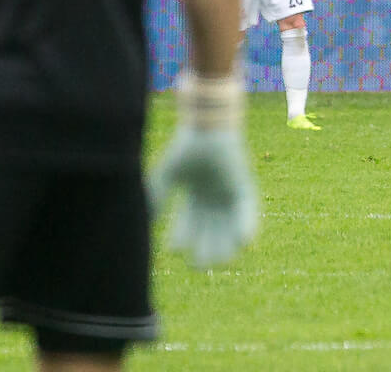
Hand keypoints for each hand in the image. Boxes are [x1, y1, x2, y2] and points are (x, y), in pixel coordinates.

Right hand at [149, 72, 257, 268]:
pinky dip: (247, 226)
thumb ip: (156, 196)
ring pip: (228, 227)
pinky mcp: (244, 187)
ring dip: (226, 245)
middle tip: (199, 265)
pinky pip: (247, 212)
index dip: (182, 238)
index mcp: (194, 196)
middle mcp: (213, 198)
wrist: (207, 125)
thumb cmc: (187, 146)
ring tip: (221, 261)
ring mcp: (229, 193)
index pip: (187, 225)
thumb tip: (143, 220)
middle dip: (204, 249)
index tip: (175, 249)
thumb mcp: (168, 175)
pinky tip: (245, 244)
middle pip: (209, 231)